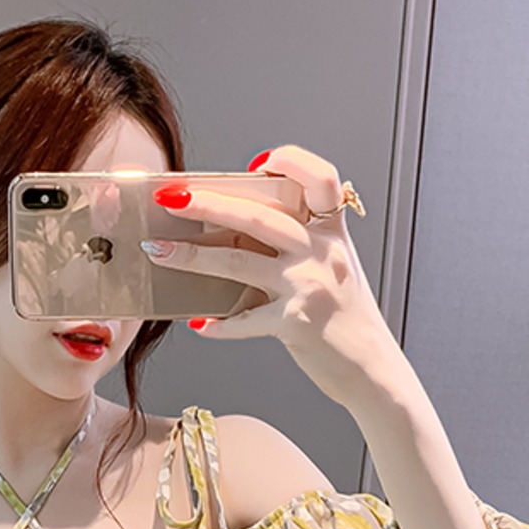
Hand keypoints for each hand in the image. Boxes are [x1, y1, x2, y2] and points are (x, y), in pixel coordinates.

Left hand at [142, 145, 401, 406]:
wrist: (371, 367)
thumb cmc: (345, 318)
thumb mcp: (332, 268)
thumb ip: (297, 246)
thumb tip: (234, 232)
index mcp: (332, 232)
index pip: (321, 178)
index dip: (290, 161)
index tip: (256, 164)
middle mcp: (321, 252)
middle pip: (258, 215)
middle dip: (207, 204)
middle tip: (171, 199)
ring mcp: (308, 285)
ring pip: (239, 260)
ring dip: (192, 255)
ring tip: (157, 249)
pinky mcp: (294, 322)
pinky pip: (245, 319)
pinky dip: (219, 324)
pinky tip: (197, 325)